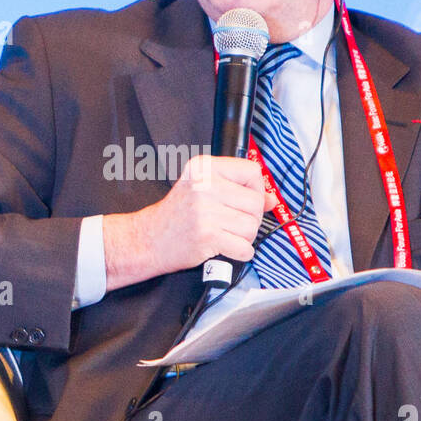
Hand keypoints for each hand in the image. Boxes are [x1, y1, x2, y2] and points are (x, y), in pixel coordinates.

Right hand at [101, 154, 270, 290]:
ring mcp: (205, 211)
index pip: (252, 172)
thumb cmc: (177, 215)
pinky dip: (240, 252)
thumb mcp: (204, 189)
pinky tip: (225, 247)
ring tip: (225, 234)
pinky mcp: (207, 235)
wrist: (149, 238)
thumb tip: (271, 198)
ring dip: (244, 237)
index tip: (245, 200)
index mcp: (204, 167)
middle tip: (231, 222)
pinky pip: (244, 247)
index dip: (256, 189)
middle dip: (250, 218)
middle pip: (255, 202)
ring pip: (252, 226)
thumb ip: (238, 189)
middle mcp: (205, 185)